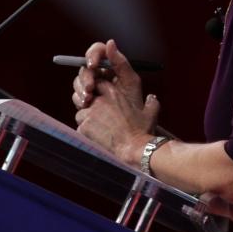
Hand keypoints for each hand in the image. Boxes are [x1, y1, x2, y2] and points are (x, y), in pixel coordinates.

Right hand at [71, 39, 141, 109]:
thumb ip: (121, 62)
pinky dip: (79, 99)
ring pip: (78, 81)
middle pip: (85, 67)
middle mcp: (99, 75)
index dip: (92, 54)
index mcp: (111, 67)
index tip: (92, 64)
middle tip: (90, 88)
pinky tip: (86, 105)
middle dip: (85, 77)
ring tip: (88, 100)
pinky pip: (77, 96)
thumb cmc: (133, 104)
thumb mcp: (131, 82)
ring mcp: (91, 88)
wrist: (128, 129)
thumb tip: (110, 42)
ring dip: (81, 89)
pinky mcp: (85, 100)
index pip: (98, 52)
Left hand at [72, 40, 160, 164]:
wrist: (133, 148)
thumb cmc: (141, 131)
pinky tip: (95, 136)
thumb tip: (152, 97)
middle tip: (97, 114)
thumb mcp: (150, 114)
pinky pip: (80, 126)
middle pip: (86, 97)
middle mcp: (99, 101)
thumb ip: (151, 102)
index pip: (98, 83)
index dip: (98, 90)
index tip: (100, 98)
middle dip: (89, 104)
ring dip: (86, 118)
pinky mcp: (84, 127)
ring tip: (98, 128)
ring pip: (81, 112)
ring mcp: (90, 114)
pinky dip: (86, 131)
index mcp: (114, 94)